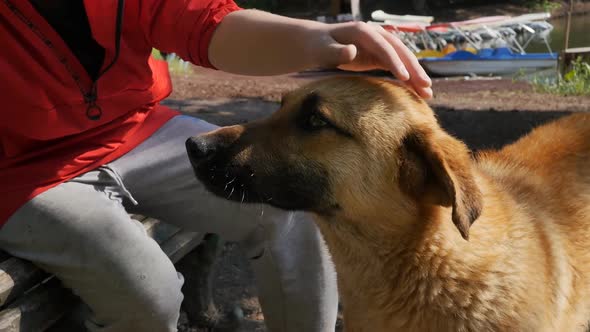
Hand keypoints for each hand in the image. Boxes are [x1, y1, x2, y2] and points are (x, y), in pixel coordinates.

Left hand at [311, 22, 432, 98]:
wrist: (316, 44)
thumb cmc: (317, 47)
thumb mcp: (322, 49)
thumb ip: (336, 52)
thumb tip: (352, 52)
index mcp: (362, 31)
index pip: (383, 46)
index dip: (394, 61)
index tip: (404, 77)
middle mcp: (375, 35)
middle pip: (399, 51)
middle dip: (413, 68)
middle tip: (426, 86)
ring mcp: (379, 45)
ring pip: (402, 59)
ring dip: (416, 76)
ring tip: (428, 94)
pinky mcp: (378, 56)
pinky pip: (396, 67)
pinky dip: (407, 79)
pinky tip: (417, 92)